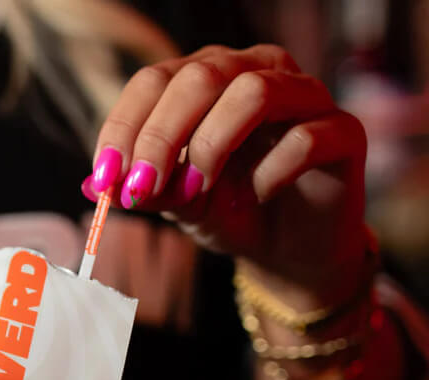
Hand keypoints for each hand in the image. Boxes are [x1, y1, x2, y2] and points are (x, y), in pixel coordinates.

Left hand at [83, 44, 369, 304]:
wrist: (285, 250)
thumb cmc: (227, 211)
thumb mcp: (173, 202)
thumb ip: (140, 186)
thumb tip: (95, 183)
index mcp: (206, 78)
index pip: (154, 80)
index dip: (124, 127)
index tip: (105, 177)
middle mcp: (256, 71)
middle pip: (200, 77)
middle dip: (161, 137)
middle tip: (143, 187)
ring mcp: (304, 96)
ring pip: (253, 92)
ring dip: (213, 147)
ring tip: (200, 190)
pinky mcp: (343, 131)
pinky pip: (303, 138)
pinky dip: (270, 174)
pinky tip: (259, 196)